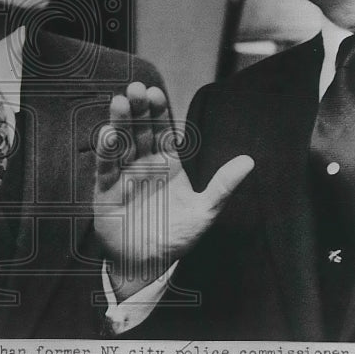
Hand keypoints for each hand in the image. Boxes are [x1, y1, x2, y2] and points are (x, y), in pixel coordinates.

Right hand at [94, 82, 253, 299]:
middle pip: (140, 130)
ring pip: (121, 143)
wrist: (146, 265)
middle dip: (138, 109)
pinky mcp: (105, 190)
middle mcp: (144, 164)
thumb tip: (249, 161)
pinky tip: (108, 135)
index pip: (162, 130)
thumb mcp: (204, 212)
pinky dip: (106, 151)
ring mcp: (124, 174)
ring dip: (120, 122)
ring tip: (119, 102)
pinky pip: (105, 167)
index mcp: (168, 164)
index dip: (158, 111)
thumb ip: (223, 186)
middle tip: (136, 89)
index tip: (155, 93)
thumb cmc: (176, 237)